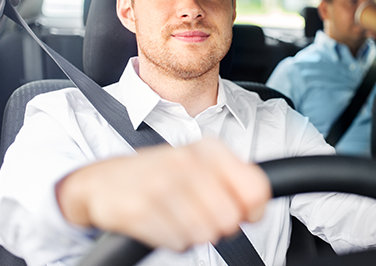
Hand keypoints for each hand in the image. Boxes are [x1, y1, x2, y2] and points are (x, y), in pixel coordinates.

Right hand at [57, 138, 270, 250]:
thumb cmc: (161, 174)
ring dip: (194, 234)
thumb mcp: (201, 165)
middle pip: (231, 218)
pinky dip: (173, 240)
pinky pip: (177, 243)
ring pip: (205, 234)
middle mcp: (187, 162)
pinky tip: (161, 222)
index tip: (241, 212)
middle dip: (220, 226)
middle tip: (201, 216)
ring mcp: (161, 185)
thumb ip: (235, 183)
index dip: (253, 210)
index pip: (255, 187)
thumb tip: (256, 210)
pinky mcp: (139, 210)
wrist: (102, 181)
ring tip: (177, 216)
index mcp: (209, 150)